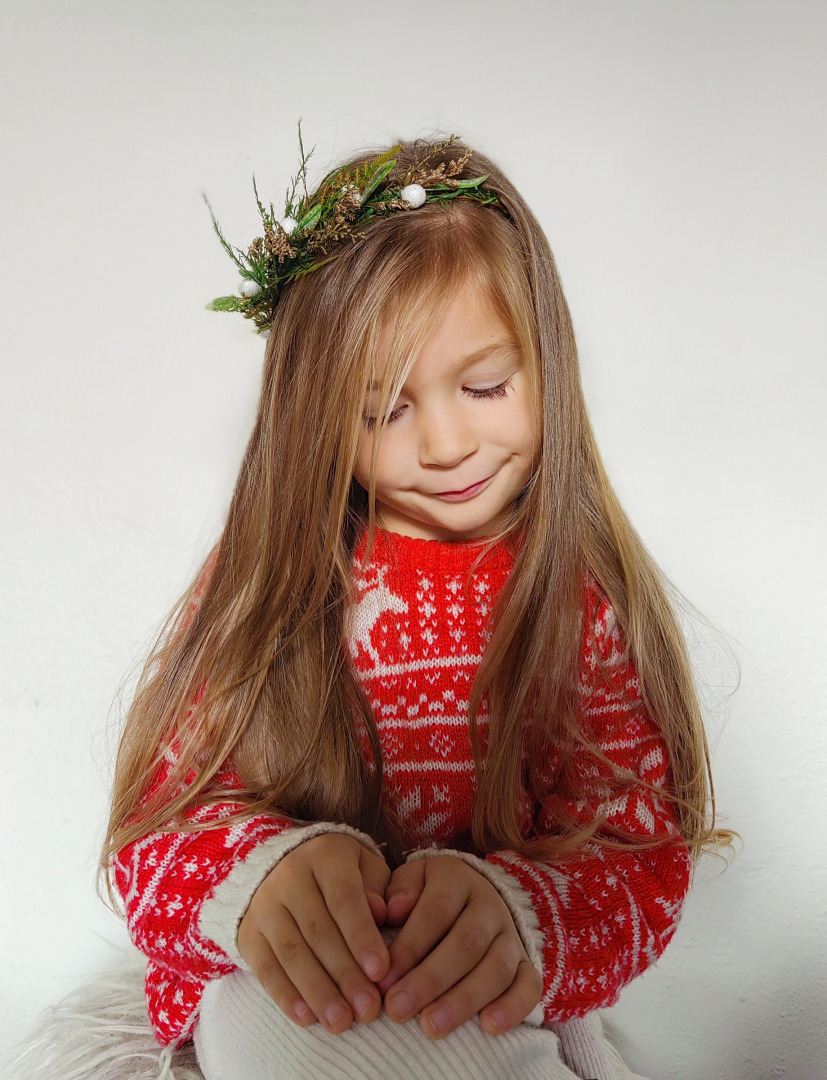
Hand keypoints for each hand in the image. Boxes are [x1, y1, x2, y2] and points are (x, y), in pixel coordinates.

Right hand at [237, 832, 391, 1032]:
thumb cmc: (342, 874)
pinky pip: (265, 967)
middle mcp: (289, 876)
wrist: (284, 865)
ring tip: (341, 1022)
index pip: (344, 898)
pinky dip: (285, 995)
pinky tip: (306, 1018)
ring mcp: (264, 904)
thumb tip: (383, 915)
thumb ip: (379, 890)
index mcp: (325, 855)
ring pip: (291, 952)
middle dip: (345, 974)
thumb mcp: (366, 868)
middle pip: (318, 931)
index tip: (380, 972)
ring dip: (317, 991)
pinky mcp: (248, 932)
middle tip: (368, 1009)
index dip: (362, 936)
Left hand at [378, 855, 541, 1038]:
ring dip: (463, 1001)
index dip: (408, 948)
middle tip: (398, 1010)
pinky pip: (529, 986)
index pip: (435, 913)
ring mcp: (511, 935)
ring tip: (432, 1028)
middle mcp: (488, 904)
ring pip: (496, 968)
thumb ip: (395, 893)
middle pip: (466, 943)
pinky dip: (513, 1007)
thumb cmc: (424, 897)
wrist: (470, 896)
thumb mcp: (407, 883)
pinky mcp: (526, 963)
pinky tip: (489, 1027)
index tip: (382, 981)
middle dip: (430, 980)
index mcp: (456, 878)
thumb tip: (390, 911)